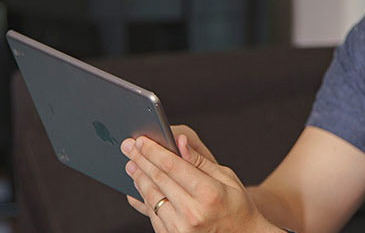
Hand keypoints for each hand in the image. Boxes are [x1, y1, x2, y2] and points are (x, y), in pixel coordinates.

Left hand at [121, 131, 278, 232]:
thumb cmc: (237, 206)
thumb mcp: (227, 178)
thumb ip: (200, 161)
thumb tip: (179, 141)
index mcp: (208, 193)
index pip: (172, 166)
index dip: (153, 151)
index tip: (141, 140)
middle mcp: (192, 213)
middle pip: (158, 180)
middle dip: (140, 160)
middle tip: (128, 147)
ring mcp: (180, 229)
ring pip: (151, 198)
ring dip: (138, 179)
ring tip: (131, 164)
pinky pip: (153, 215)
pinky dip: (144, 198)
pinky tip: (139, 186)